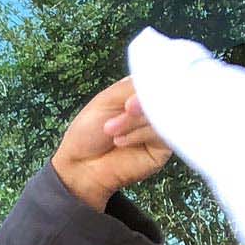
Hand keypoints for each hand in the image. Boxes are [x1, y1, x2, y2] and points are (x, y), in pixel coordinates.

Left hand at [50, 77, 171, 210]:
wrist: (79, 166)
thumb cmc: (87, 133)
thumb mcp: (106, 100)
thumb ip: (132, 87)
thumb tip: (158, 82)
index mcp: (141, 91)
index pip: (159, 78)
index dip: (151, 83)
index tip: (135, 92)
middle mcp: (155, 107)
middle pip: (165, 96)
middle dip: (141, 104)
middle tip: (125, 109)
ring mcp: (161, 126)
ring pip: (164, 114)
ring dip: (135, 121)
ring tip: (111, 130)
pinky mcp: (164, 147)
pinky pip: (163, 134)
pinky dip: (139, 134)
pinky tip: (121, 141)